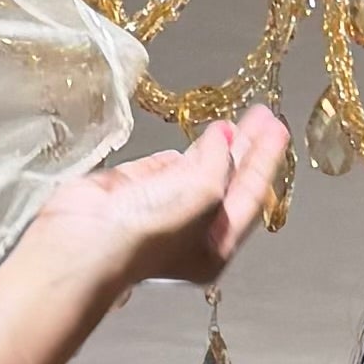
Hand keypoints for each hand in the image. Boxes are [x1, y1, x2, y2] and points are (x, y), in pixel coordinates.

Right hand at [35, 109, 292, 311]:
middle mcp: (191, 234)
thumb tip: (221, 138)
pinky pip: (164, 170)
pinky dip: (178, 157)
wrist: (85, 239)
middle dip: (245, 149)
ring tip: (232, 122)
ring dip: (213, 148)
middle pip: (227, 184)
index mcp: (216, 247)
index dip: (265, 159)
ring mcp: (160, 212)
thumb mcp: (203, 194)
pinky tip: (193, 142)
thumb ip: (217, 163)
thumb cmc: (152, 228)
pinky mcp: (131, 193)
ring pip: (196, 173)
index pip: (250, 196)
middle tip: (263, 116)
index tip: (278, 126)